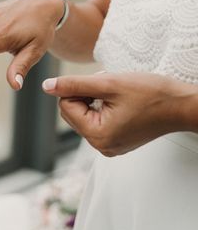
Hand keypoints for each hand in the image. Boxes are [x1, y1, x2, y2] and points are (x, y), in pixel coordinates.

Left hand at [42, 72, 195, 156]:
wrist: (183, 105)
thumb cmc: (151, 94)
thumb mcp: (107, 83)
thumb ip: (73, 85)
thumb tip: (47, 87)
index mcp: (97, 136)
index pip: (65, 106)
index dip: (78, 89)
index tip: (101, 84)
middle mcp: (101, 147)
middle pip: (71, 113)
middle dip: (85, 95)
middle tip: (109, 87)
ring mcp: (109, 146)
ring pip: (83, 115)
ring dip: (94, 99)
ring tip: (117, 94)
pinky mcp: (116, 142)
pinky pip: (96, 121)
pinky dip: (103, 107)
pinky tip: (121, 102)